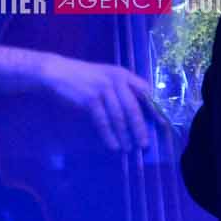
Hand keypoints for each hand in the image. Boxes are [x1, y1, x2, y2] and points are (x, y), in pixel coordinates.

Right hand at [40, 52, 155, 151]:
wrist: (58, 72)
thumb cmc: (85, 78)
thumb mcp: (107, 78)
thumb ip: (123, 91)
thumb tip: (140, 115)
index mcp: (124, 75)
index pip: (146, 92)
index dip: (155, 109)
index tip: (162, 124)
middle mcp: (117, 80)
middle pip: (133, 109)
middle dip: (140, 129)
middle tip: (144, 145)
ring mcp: (103, 89)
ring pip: (119, 118)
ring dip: (124, 136)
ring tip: (128, 149)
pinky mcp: (90, 99)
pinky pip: (103, 122)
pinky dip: (109, 135)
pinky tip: (113, 146)